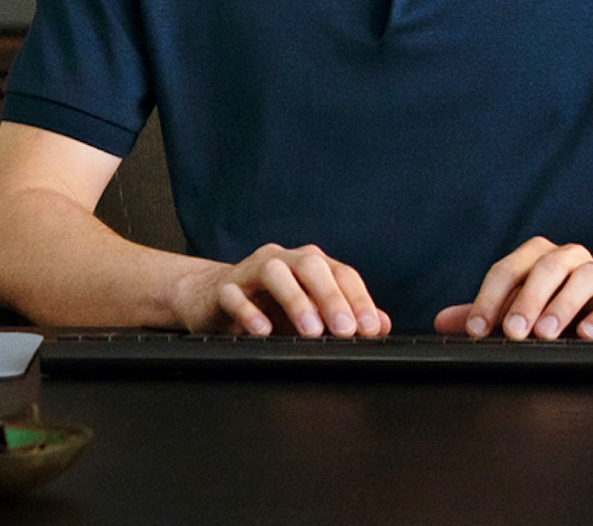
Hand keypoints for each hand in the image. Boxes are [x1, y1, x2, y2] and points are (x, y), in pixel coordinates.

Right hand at [169, 244, 390, 337]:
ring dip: (296, 300)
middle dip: (332, 297)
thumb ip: (346, 317)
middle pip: (311, 265)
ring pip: (275, 272)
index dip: (359, 299)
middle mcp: (283, 260)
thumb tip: (381, 325)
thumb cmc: (267, 307)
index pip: (341, 273)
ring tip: (311, 331)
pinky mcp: (222, 289)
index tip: (370, 328)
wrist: (210, 300)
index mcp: (310, 265)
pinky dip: (249, 311)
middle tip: (345, 330)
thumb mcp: (311, 314)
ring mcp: (251, 271)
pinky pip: (234, 294)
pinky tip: (263, 331)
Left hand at [430, 238, 592, 340]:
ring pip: (581, 279)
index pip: (507, 270)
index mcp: (536, 257)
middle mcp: (566, 258)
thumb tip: (443, 322)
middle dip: (526, 301)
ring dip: (561, 306)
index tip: (477, 329)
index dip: (489, 299)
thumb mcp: (521, 305)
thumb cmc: (561, 299)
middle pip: (545, 269)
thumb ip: (485, 312)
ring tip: (546, 333)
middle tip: (513, 330)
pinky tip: (585, 333)